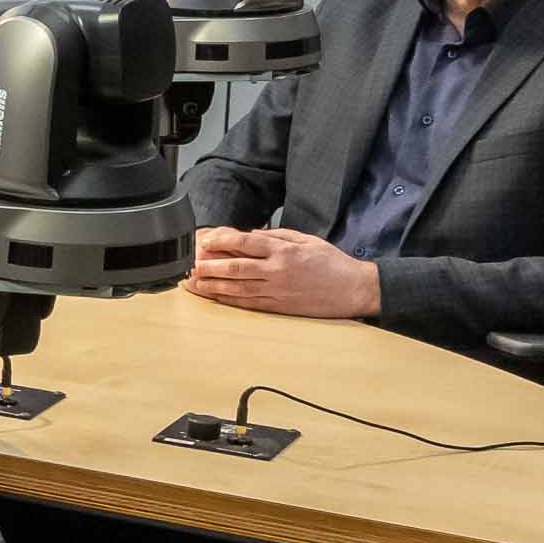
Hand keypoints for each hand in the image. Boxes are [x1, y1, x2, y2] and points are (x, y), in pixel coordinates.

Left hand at [186, 226, 379, 318]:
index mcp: (284, 251)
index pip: (245, 243)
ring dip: (212, 285)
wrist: (355, 289)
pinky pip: (249, 304)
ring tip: (192, 282)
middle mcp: (277, 271)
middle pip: (235, 267)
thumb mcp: (306, 240)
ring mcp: (277, 291)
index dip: (220, 241)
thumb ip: (277, 236)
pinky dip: (229, 301)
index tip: (204, 240)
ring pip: (237, 288)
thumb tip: (251, 235)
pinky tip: (214, 297)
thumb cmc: (332, 262)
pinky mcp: (280, 307)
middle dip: (208, 265)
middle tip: (188, 264)